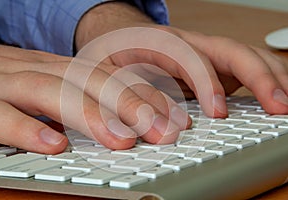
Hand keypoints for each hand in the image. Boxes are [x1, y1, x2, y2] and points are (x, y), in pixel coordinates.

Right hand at [0, 43, 189, 153]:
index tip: (172, 118)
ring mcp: (4, 84)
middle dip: (130, 105)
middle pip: (88, 80)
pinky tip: (55, 145)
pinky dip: (27, 129)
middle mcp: (36, 70)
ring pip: (50, 90)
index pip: (107, 76)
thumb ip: (79, 99)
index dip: (143, 95)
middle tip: (162, 132)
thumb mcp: (48, 86)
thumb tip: (122, 121)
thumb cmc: (4, 84)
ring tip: (123, 140)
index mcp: (57, 68)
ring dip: (90, 115)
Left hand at [75, 1, 287, 115]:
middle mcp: (188, 44)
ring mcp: (203, 54)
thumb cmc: (111, 55)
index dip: (207, 82)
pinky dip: (264, 82)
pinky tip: (274, 97)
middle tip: (277, 106)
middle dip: (257, 76)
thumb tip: (155, 125)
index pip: (190, 56)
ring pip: (244, 57)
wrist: (117, 40)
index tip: (217, 112)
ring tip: (286, 103)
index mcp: (159, 41)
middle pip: (229, 50)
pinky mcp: (212, 67)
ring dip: (271, 78)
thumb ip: (127, 96)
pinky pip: (244, 70)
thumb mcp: (105, 72)